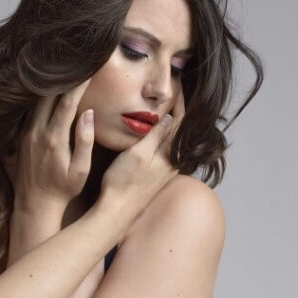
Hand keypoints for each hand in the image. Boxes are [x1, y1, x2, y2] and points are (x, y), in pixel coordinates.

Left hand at [13, 79, 94, 214]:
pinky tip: (48, 88)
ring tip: (64, 69)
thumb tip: (88, 113)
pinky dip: (40, 96)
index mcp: (55, 139)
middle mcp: (37, 131)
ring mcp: (26, 132)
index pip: (67, 102)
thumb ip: (85, 141)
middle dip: (65, 77)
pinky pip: (30, 109)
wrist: (35, 204)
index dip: (79, 83)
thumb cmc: (62, 190)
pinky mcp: (21, 135)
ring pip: (37, 99)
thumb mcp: (80, 171)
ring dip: (51, 84)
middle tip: (77, 61)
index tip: (90, 68)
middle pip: (49, 94)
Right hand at [100, 82, 185, 211]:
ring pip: (174, 139)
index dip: (180, 101)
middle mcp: (172, 162)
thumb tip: (170, 117)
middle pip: (181, 130)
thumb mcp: (138, 154)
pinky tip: (157, 130)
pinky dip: (164, 135)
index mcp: (170, 155)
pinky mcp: (157, 175)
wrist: (116, 212)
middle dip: (179, 109)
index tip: (177, 85)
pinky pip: (166, 148)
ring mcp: (165, 169)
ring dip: (172, 122)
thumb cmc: (123, 183)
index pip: (181, 122)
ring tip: (168, 104)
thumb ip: (155, 136)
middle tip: (174, 90)